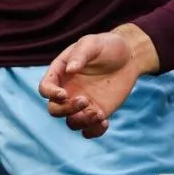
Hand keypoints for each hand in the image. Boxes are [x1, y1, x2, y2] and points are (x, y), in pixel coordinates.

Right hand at [38, 24, 156, 138]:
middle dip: (66, 110)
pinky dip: (94, 131)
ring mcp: (81, 104)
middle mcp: (67, 91)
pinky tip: (105, 122)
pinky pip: (89, 130)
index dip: (50, 94)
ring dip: (82, 122)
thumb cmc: (107, 46)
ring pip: (72, 123)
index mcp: (61, 74)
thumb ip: (80, 54)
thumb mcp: (93, 43)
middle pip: (55, 110)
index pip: (45, 88)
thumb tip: (70, 69)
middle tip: (85, 100)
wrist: (128, 56)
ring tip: (99, 113)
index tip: (64, 94)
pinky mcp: (96, 112)